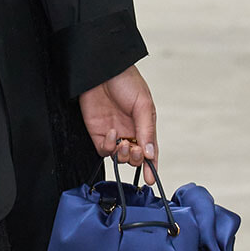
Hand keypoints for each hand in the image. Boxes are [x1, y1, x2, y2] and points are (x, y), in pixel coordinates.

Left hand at [78, 67, 158, 182]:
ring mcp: (113, 133)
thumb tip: (150, 154)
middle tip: (135, 149)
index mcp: (144, 126)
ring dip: (123, 155)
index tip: (152, 179)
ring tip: (124, 143)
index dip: (151, 167)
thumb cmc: (127, 82)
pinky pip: (104, 150)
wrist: (102, 71)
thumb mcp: (143, 105)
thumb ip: (146, 130)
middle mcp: (129, 132)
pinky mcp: (97, 133)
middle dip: (136, 159)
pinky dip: (109, 147)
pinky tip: (112, 134)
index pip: (150, 151)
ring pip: (119, 157)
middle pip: (135, 157)